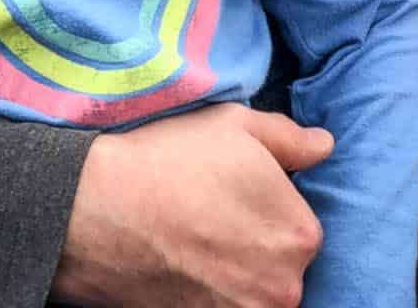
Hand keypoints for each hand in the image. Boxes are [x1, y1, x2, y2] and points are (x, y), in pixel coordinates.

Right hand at [51, 103, 333, 306]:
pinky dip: (206, 293)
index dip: (268, 208)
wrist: (93, 211)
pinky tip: (181, 267)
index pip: (299, 226)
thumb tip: (324, 148)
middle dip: (253, 243)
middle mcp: (282, 288)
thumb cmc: (170, 161)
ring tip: (192, 243)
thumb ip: (292, 140)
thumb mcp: (238, 126)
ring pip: (249, 290)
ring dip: (231, 273)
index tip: (235, 195)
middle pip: (278, 265)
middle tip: (211, 219)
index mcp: (301, 236)